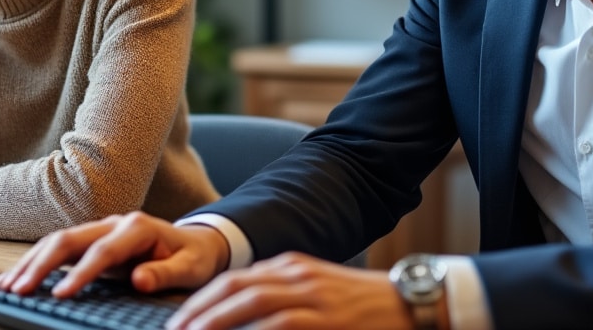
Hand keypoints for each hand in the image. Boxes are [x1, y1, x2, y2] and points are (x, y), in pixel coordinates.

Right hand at [0, 211, 229, 297]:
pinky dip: (36, 262)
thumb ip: (165, 273)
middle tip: (18, 290)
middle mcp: (114, 223)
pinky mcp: (92, 240)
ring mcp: (101, 229)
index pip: (102, 252)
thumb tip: (139, 279)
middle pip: (69, 240)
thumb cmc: (194, 257)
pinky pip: (59, 249)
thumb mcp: (191, 268)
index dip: (80, 274)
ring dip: (31, 263)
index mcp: (138, 228)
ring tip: (7, 286)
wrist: (198, 242)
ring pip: (57, 241)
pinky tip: (18, 277)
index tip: (60, 294)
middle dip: (40, 265)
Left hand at [167, 251, 408, 329]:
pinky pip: (279, 325)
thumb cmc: (364, 307)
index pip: (235, 279)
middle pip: (233, 287)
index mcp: (291, 267)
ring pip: (250, 303)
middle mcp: (296, 275)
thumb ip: (285, 301)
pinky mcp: (324, 317)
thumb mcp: (319, 294)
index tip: (180, 320)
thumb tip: (247, 320)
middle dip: (198, 310)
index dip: (203, 299)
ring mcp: (311, 295)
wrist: (412, 304)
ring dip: (214, 322)